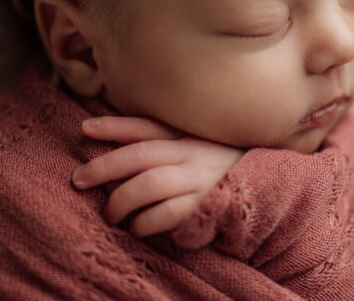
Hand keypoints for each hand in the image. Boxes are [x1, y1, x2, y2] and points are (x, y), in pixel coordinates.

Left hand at [72, 116, 243, 237]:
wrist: (273, 185)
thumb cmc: (228, 163)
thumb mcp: (202, 142)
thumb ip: (171, 138)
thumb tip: (124, 140)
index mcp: (190, 133)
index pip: (146, 126)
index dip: (114, 127)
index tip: (85, 127)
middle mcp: (193, 153)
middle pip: (140, 155)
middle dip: (104, 166)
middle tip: (79, 179)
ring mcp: (200, 180)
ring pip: (149, 184)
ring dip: (121, 199)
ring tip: (110, 213)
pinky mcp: (207, 207)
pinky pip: (168, 214)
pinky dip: (147, 222)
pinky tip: (138, 227)